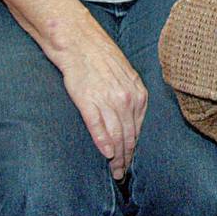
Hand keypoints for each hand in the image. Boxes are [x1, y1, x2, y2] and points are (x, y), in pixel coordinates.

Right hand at [51, 24, 147, 180]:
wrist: (79, 41)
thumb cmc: (101, 58)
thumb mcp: (125, 75)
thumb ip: (131, 96)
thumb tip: (131, 119)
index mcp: (137, 92)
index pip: (137, 128)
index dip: (134, 148)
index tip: (129, 161)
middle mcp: (126, 97)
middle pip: (129, 135)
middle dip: (126, 157)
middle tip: (121, 174)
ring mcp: (108, 99)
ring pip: (116, 135)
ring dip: (116, 157)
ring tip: (113, 171)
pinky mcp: (88, 100)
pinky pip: (98, 125)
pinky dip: (103, 142)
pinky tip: (105, 154)